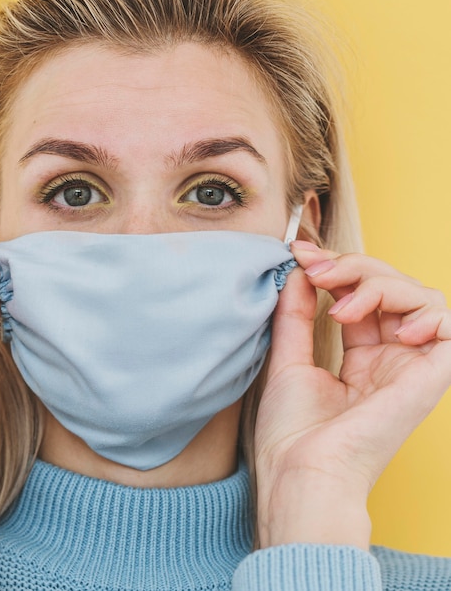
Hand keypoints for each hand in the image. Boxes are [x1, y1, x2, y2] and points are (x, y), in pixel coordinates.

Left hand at [255, 241, 450, 548]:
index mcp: (360, 357)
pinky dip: (423, 311)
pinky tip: (387, 326)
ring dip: (378, 285)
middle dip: (353, 268)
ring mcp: (411, 365)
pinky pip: (449, 324)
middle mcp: (390, 358)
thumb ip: (297, 314)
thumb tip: (301, 271)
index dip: (336, 269)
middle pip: (389, 288)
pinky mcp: (431, 375)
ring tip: (342, 306)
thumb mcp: (288, 359)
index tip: (301, 254)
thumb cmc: (292, 430)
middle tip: (317, 269)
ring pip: (417, 296)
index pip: (361, 296)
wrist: (301, 471)